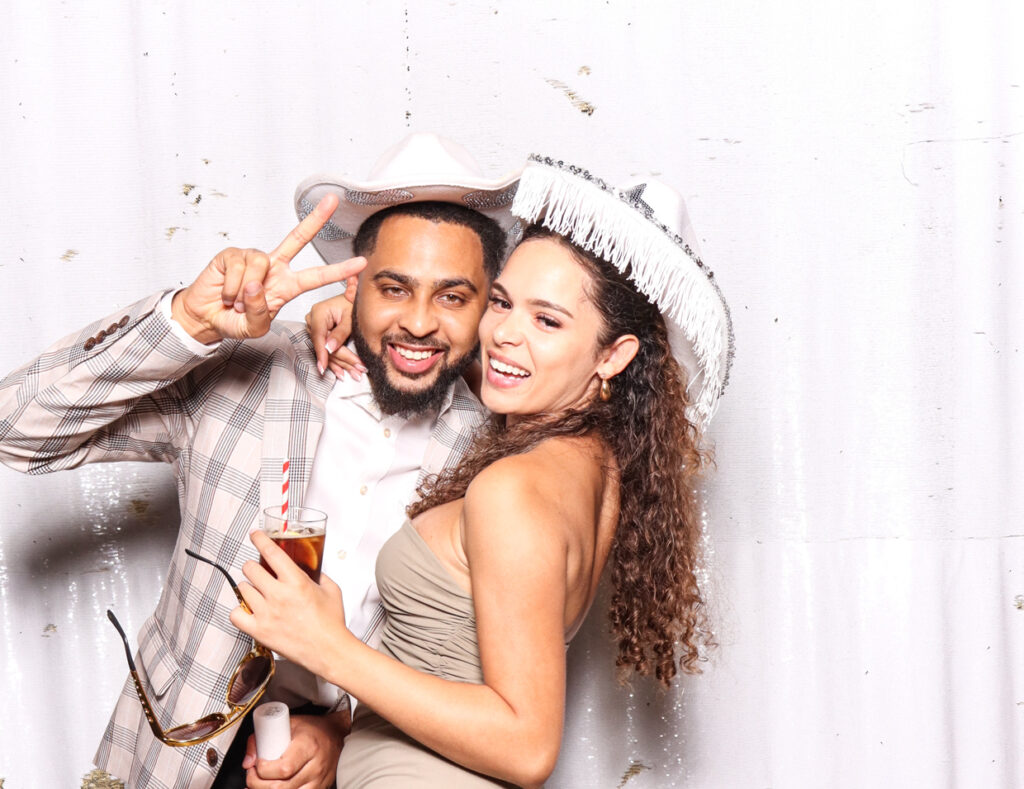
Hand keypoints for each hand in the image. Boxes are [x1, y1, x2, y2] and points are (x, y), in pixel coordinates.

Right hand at [172, 194, 365, 343]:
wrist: (205, 318)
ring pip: (260, 264)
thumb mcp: (254, 328)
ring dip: (247, 291)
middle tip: (333, 200)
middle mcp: (274, 267)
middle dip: (316, 219)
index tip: (361, 263)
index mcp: (286, 286)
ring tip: (237, 302)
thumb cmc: (233, 321)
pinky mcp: (232, 254)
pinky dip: (232, 287)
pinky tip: (227, 294)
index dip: (339, 270)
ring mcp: (253, 259)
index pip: (316, 276)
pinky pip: (239, 267)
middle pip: (297, 238)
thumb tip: (256, 283)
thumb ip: (261, 313)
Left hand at [231, 530, 351, 677]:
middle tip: (259, 570)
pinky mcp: (259, 631)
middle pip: (250, 568)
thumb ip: (319, 576)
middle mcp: (278, 595)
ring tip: (258, 592)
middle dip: (254, 566)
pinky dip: (239, 610)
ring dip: (249, 587)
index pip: (271, 552)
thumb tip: (310, 569)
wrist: (329, 651)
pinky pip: (235, 614)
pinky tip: (248, 610)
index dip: (260, 539)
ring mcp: (266, 613)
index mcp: (296, 582)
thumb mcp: (331, 590)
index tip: (255, 535)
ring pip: (242, 589)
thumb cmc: (331, 623)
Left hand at [242, 711, 349, 788]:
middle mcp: (315, 766)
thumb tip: (248, 762)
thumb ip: (262, 738)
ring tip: (261, 783)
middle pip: (282, 787)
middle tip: (252, 776)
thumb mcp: (288, 723)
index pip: (283, 768)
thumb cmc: (312, 729)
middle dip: (258, 785)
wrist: (337, 734)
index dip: (262, 770)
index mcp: (308, 746)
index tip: (256, 764)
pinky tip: (274, 788)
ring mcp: (318, 780)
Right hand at [304, 285, 365, 378]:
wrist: (353, 298)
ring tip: (355, 373)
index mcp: (318, 313)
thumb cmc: (352, 303)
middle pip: (325, 347)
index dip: (322, 354)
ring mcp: (315, 328)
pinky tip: (341, 371)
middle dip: (342, 361)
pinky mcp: (320, 334)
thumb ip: (340, 333)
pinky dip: (336, 361)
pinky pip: (326, 350)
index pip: (319, 337)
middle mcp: (313, 320)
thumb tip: (330, 348)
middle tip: (357, 370)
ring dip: (341, 364)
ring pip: (326, 351)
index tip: (323, 367)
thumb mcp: (349, 318)